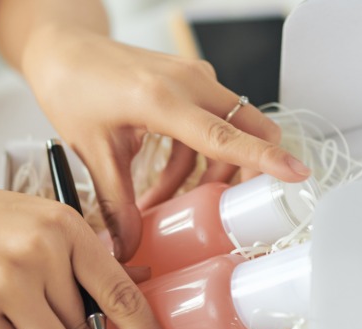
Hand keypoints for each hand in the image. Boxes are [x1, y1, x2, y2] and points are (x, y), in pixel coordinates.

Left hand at [21, 24, 310, 260]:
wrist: (65, 49)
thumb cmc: (74, 85)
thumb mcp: (92, 150)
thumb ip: (116, 203)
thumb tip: (128, 247)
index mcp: (161, 98)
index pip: (224, 135)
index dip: (263, 158)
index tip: (296, 173)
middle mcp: (188, 83)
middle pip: (249, 129)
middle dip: (246, 173)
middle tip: (228, 209)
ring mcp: (195, 79)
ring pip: (231, 133)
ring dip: (210, 175)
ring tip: (169, 203)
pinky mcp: (193, 83)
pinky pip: (213, 126)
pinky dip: (197, 159)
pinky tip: (167, 182)